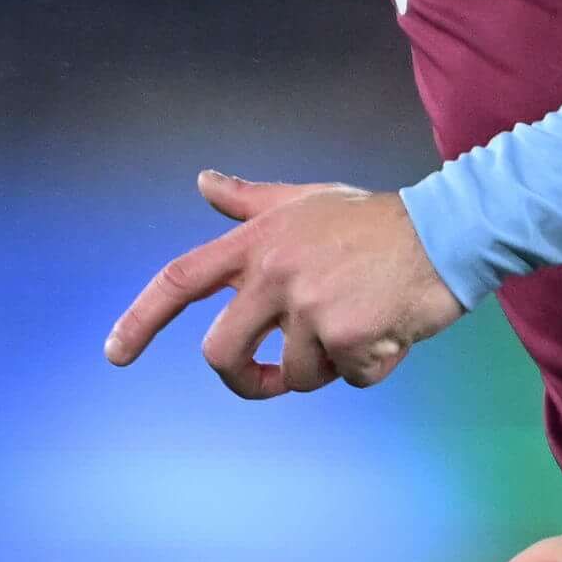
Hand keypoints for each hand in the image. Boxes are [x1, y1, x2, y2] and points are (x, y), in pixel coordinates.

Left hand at [104, 171, 462, 397]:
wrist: (447, 231)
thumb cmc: (375, 220)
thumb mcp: (305, 201)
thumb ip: (251, 199)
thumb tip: (204, 181)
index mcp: (256, 243)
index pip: (180, 280)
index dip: (141, 319)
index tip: (114, 353)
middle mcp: (273, 274)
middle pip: (220, 353)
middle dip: (244, 378)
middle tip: (269, 379)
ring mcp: (309, 306)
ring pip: (297, 375)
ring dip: (330, 365)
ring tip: (363, 324)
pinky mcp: (348, 335)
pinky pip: (349, 379)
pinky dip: (373, 366)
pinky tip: (392, 329)